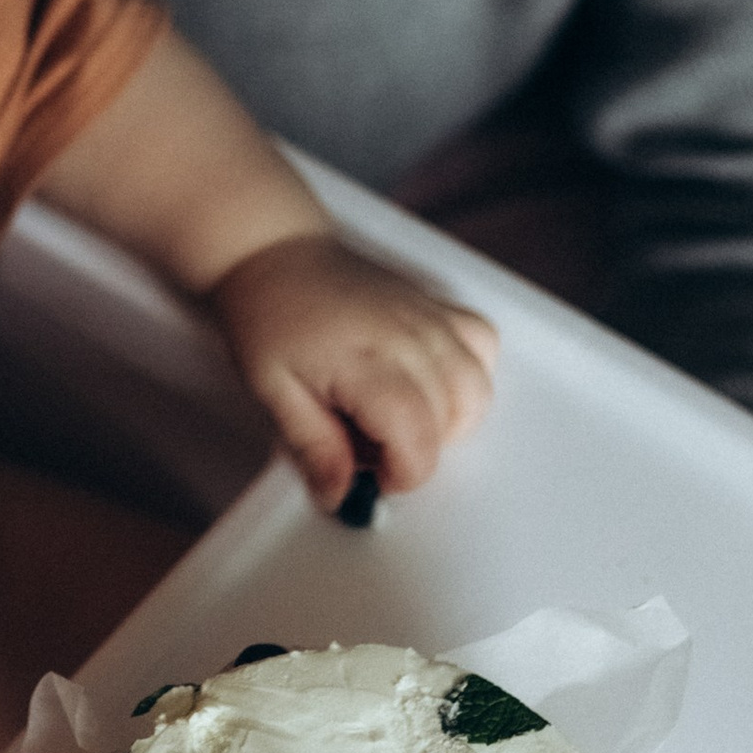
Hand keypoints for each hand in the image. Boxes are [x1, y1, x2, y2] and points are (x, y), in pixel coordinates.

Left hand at [208, 232, 496, 512]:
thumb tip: (340, 496)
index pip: (419, 441)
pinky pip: (483, 348)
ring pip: (477, 392)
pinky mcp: (440, 308)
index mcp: (367, 361)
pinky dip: (468, 376)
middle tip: (365, 443)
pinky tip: (429, 384)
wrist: (274, 256)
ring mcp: (431, 319)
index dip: (401, 476)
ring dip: (446, 422)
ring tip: (394, 418)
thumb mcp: (274, 392)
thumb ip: (314, 447)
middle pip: (451, 424)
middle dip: (413, 452)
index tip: (369, 476)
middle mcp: (411, 337)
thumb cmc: (269, 317)